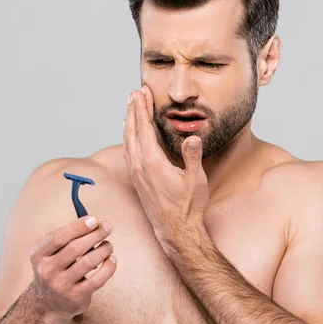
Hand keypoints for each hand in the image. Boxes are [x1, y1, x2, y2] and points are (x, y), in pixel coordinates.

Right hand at [28, 215, 115, 321]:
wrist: (49, 304)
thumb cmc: (55, 269)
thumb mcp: (50, 253)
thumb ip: (66, 237)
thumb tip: (94, 223)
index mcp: (38, 254)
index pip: (59, 237)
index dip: (78, 227)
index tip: (94, 219)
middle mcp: (47, 270)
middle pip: (75, 248)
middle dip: (95, 235)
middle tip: (108, 227)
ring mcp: (60, 285)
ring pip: (89, 262)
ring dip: (104, 249)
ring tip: (108, 245)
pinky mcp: (75, 297)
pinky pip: (98, 279)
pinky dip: (109, 267)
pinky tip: (112, 259)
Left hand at [123, 86, 208, 240]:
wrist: (175, 231)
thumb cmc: (188, 207)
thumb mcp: (195, 181)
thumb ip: (192, 157)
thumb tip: (193, 137)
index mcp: (152, 162)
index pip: (144, 127)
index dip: (142, 108)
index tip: (141, 92)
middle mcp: (139, 166)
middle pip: (132, 131)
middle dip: (133, 110)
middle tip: (134, 93)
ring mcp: (136, 173)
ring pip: (127, 141)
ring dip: (128, 122)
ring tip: (130, 108)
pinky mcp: (136, 180)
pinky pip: (128, 152)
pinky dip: (127, 138)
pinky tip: (128, 136)